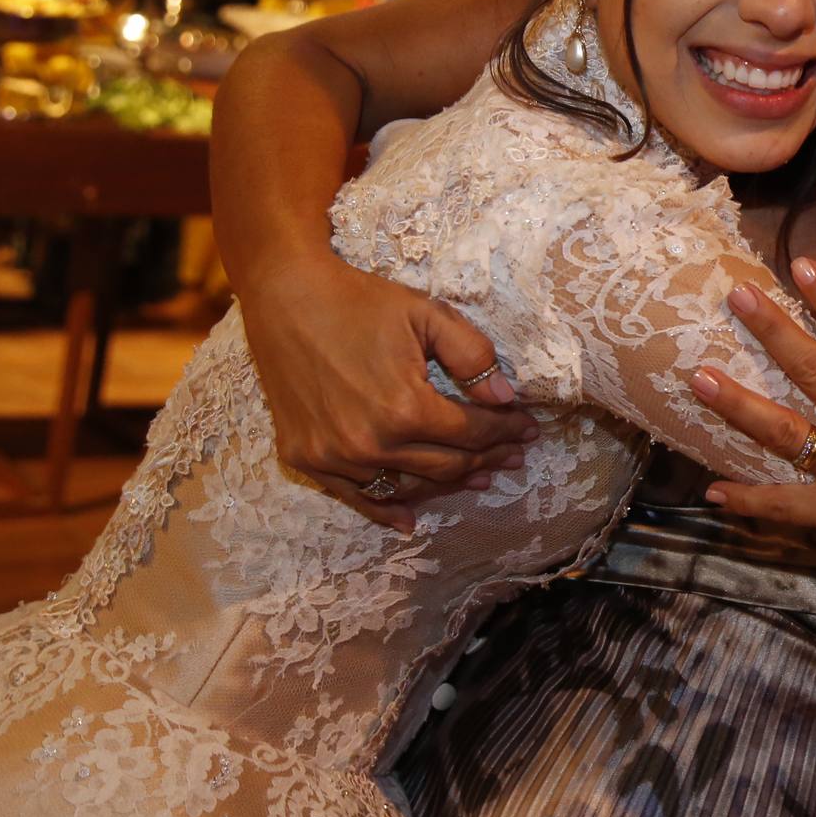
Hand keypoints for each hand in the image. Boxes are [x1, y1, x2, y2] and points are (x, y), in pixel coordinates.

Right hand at [239, 254, 535, 530]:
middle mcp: (371, 443)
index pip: (473, 432)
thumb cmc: (360, 301)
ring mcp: (335, 457)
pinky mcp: (306, 459)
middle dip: (489, 458)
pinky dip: (388, 509)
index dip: (507, 430)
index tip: (529, 427)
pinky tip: (411, 519)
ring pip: (409, 487)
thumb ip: (473, 357)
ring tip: (481, 476)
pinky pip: (357, 497)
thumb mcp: (428, 315)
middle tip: (514, 454)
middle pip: (447, 465)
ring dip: (449, 485)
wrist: (286, 297)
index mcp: (405, 408)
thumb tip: (506, 399)